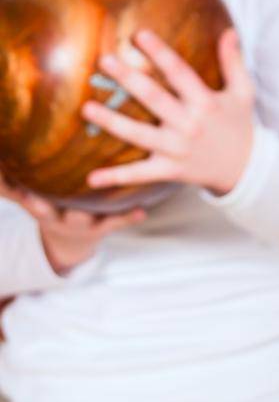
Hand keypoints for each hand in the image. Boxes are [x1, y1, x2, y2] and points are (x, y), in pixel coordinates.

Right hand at [0, 174, 144, 275]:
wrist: (69, 244)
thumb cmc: (50, 208)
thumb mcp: (30, 199)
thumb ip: (12, 184)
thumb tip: (0, 157)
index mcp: (41, 208)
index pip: (28, 201)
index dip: (23, 197)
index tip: (23, 192)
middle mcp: (60, 217)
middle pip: (54, 213)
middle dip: (53, 205)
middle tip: (60, 191)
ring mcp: (83, 223)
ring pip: (87, 219)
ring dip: (96, 211)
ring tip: (112, 191)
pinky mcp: (104, 226)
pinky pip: (117, 222)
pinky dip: (128, 217)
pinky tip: (141, 211)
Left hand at [81, 29, 255, 197]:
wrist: (247, 168)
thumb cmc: (240, 125)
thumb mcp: (243, 92)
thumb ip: (233, 62)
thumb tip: (229, 31)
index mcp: (206, 103)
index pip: (180, 72)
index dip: (160, 53)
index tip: (140, 35)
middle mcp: (190, 124)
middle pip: (154, 98)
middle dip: (129, 79)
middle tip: (105, 61)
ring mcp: (178, 149)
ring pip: (139, 134)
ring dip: (112, 122)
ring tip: (86, 108)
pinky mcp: (170, 170)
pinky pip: (140, 174)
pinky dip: (116, 177)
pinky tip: (92, 178)